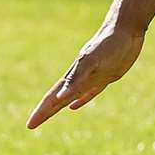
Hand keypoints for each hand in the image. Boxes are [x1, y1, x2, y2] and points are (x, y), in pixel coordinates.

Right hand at [27, 22, 144, 128]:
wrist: (125, 28)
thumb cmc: (109, 44)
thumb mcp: (93, 61)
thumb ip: (77, 78)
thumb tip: (60, 97)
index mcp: (74, 75)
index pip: (53, 98)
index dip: (42, 112)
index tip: (30, 125)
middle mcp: (80, 77)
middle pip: (58, 99)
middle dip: (45, 112)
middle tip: (31, 125)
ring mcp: (92, 77)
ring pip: (71, 96)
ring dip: (59, 106)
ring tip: (48, 114)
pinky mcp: (105, 76)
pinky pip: (89, 93)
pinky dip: (81, 101)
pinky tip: (74, 106)